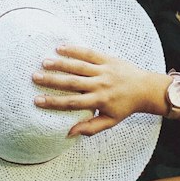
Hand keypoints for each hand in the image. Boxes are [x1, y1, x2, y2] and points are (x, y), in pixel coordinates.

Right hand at [32, 46, 163, 136]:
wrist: (145, 89)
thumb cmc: (125, 107)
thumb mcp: (110, 121)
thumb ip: (90, 128)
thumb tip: (69, 133)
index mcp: (99, 101)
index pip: (72, 103)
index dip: (54, 102)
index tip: (37, 100)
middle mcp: (100, 85)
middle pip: (72, 83)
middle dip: (52, 80)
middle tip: (34, 77)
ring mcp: (104, 71)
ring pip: (79, 67)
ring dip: (61, 64)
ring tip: (44, 62)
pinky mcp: (107, 59)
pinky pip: (89, 53)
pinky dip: (75, 50)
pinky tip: (60, 47)